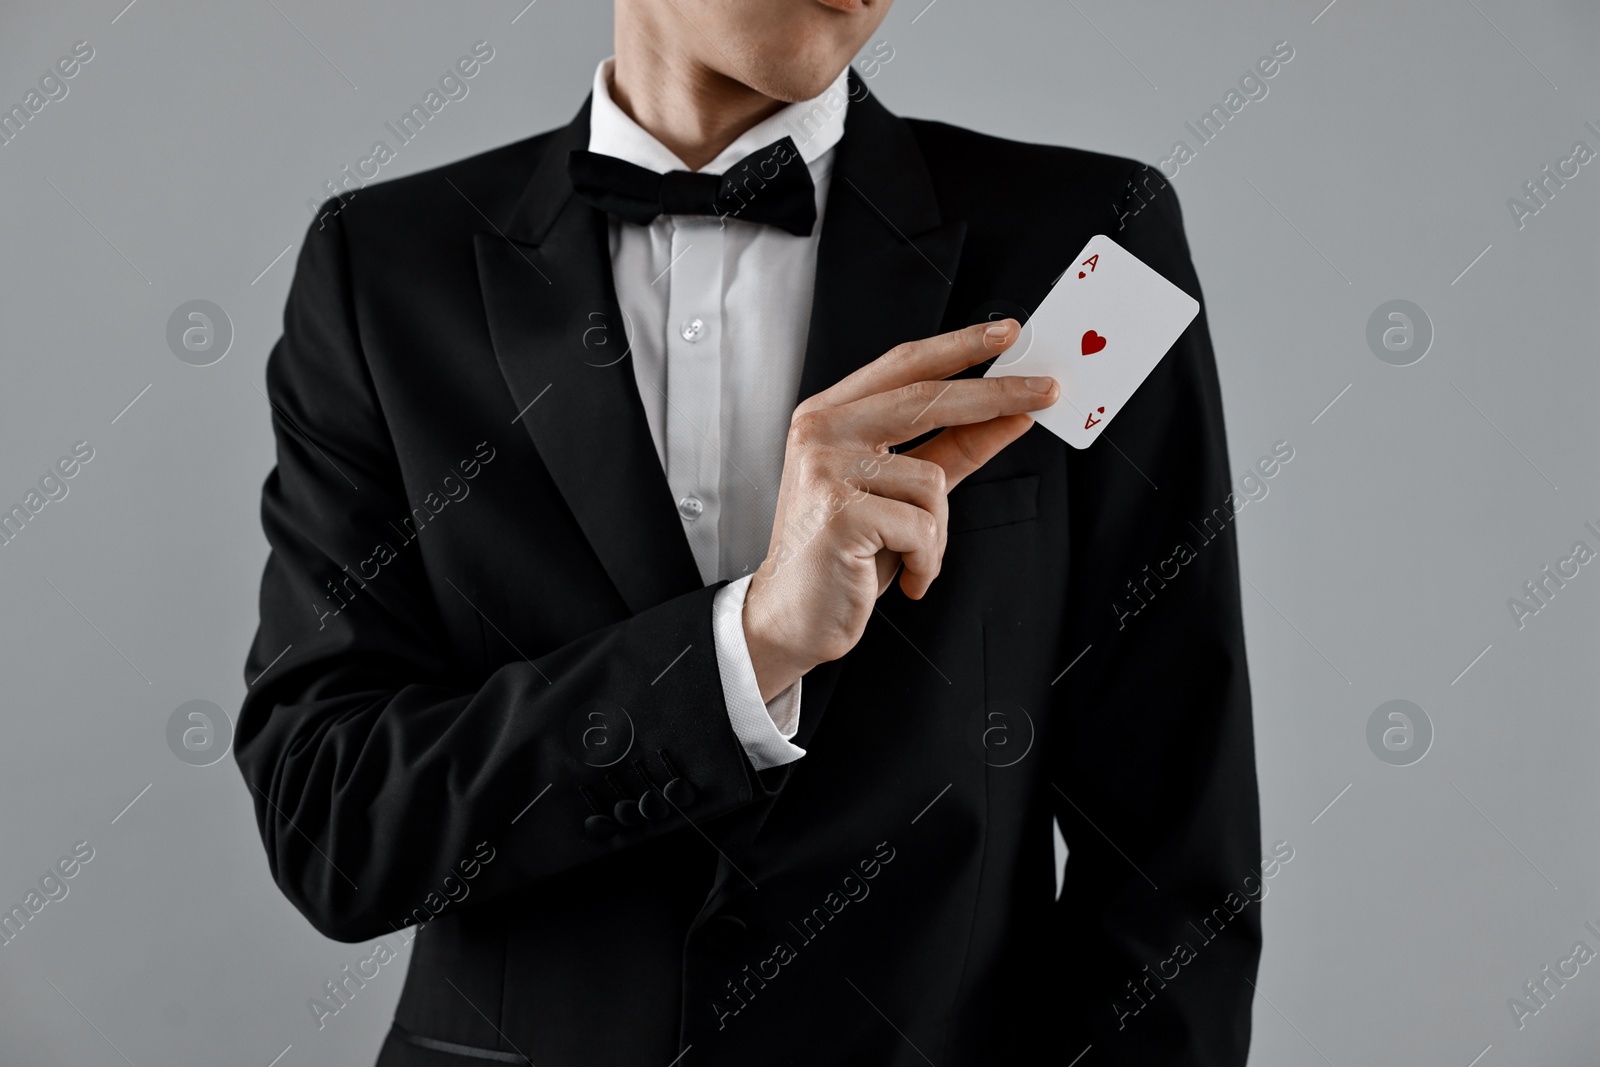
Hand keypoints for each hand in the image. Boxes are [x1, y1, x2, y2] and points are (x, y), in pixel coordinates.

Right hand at [742, 319, 1055, 700]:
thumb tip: (1010, 413)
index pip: (904, 365)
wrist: (793, 617)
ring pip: (932, 480)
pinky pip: (923, 526)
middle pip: (927, 396)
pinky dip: (926, 560)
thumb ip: (951, 448)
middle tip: (1048, 392)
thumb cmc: (846, 554)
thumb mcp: (903, 492)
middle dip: (996, 394)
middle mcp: (821, 432)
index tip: (1009, 333)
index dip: (959, 346)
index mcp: (830, 415)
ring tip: (911, 557)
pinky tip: (904, 576)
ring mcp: (826, 469)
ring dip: (938, 531)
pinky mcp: (840, 513)